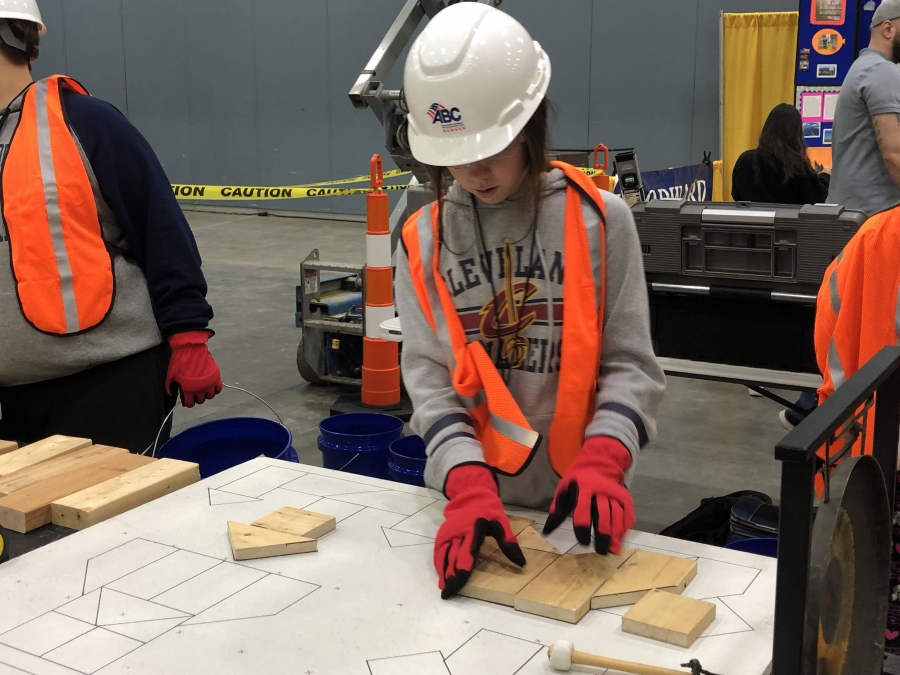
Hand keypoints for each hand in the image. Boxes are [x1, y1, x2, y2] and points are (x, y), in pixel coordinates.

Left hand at [166, 331, 222, 407]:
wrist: (190, 349)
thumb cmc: (179, 362)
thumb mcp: (171, 375)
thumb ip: (171, 387)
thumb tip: (172, 394)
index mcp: (188, 390)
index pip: (190, 404)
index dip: (188, 402)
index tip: (187, 398)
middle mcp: (200, 389)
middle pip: (201, 400)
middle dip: (197, 398)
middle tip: (194, 392)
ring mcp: (209, 383)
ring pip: (210, 396)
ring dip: (206, 394)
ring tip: (203, 389)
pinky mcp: (216, 376)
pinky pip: (219, 388)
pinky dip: (216, 389)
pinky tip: (211, 386)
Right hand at [434, 464, 525, 598]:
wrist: (470, 494)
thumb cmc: (489, 511)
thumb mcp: (502, 522)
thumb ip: (509, 542)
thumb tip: (521, 563)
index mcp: (474, 529)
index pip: (467, 555)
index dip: (462, 571)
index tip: (458, 584)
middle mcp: (458, 532)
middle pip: (454, 558)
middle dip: (451, 577)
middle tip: (449, 594)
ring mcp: (449, 533)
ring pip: (444, 555)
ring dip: (442, 573)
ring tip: (443, 589)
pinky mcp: (443, 534)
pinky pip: (439, 550)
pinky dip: (438, 563)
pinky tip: (440, 575)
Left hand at [543, 436, 634, 553]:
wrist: (600, 461)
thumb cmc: (577, 478)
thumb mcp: (564, 488)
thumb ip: (556, 509)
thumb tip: (547, 531)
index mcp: (584, 487)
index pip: (583, 510)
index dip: (583, 527)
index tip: (583, 542)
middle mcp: (602, 490)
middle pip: (603, 515)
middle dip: (602, 534)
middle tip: (600, 551)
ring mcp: (615, 493)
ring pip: (617, 516)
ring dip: (615, 534)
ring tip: (611, 550)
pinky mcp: (625, 496)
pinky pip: (627, 513)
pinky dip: (625, 527)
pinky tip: (620, 539)